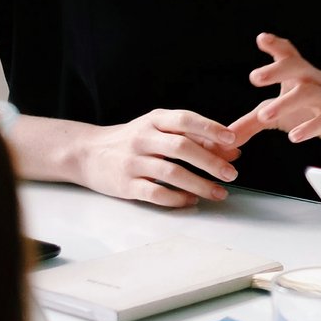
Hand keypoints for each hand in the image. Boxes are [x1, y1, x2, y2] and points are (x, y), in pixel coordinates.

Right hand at [78, 109, 240, 207]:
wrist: (87, 153)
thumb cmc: (132, 139)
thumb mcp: (157, 128)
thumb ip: (191, 136)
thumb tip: (231, 149)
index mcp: (155, 120)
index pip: (186, 120)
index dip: (211, 129)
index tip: (233, 141)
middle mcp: (143, 138)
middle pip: (181, 148)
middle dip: (210, 162)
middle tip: (231, 173)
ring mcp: (133, 162)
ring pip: (171, 173)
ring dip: (200, 184)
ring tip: (219, 192)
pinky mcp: (125, 185)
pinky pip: (155, 193)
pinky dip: (177, 199)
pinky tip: (191, 200)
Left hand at [227, 33, 320, 151]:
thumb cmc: (313, 112)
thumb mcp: (280, 115)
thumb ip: (252, 122)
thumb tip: (225, 136)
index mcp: (300, 75)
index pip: (289, 54)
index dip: (277, 45)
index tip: (262, 38)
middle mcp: (315, 80)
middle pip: (298, 67)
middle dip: (276, 70)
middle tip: (255, 77)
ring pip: (311, 93)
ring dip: (286, 103)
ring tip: (265, 114)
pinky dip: (310, 127)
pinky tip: (294, 136)